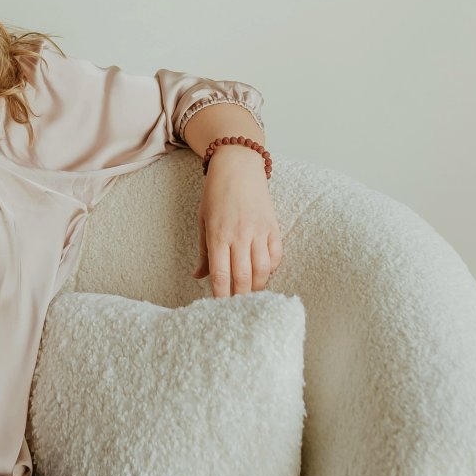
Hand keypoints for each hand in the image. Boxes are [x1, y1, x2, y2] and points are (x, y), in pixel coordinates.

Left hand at [193, 146, 283, 296]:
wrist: (238, 167)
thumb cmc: (215, 194)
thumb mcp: (203, 220)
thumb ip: (203, 252)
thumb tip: (198, 277)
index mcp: (218, 234)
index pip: (220, 274)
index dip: (221, 295)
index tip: (219, 308)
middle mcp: (240, 235)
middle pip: (243, 277)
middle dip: (240, 298)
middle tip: (236, 309)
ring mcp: (259, 231)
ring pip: (262, 270)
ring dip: (257, 287)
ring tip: (250, 295)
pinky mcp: (273, 226)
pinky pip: (276, 255)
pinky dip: (271, 269)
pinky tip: (263, 274)